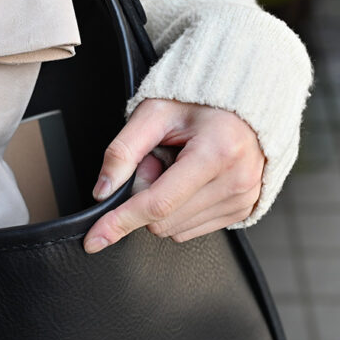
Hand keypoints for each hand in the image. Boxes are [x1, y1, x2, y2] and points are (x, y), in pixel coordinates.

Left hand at [83, 99, 264, 252]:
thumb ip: (123, 151)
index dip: (121, 221)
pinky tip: (190, 181)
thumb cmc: (201, 101)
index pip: (158, 203)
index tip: (96, 238)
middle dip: (145, 196)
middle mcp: (235, 180)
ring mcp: (242, 198)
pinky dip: (180, 209)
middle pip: (162, 221)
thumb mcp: (154, 113)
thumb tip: (103, 191)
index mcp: (216, 152)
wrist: (243, 104)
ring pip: (175, 230)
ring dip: (164, 204)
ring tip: (178, 167)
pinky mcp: (243, 210)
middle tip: (158, 160)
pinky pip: (192, 229)